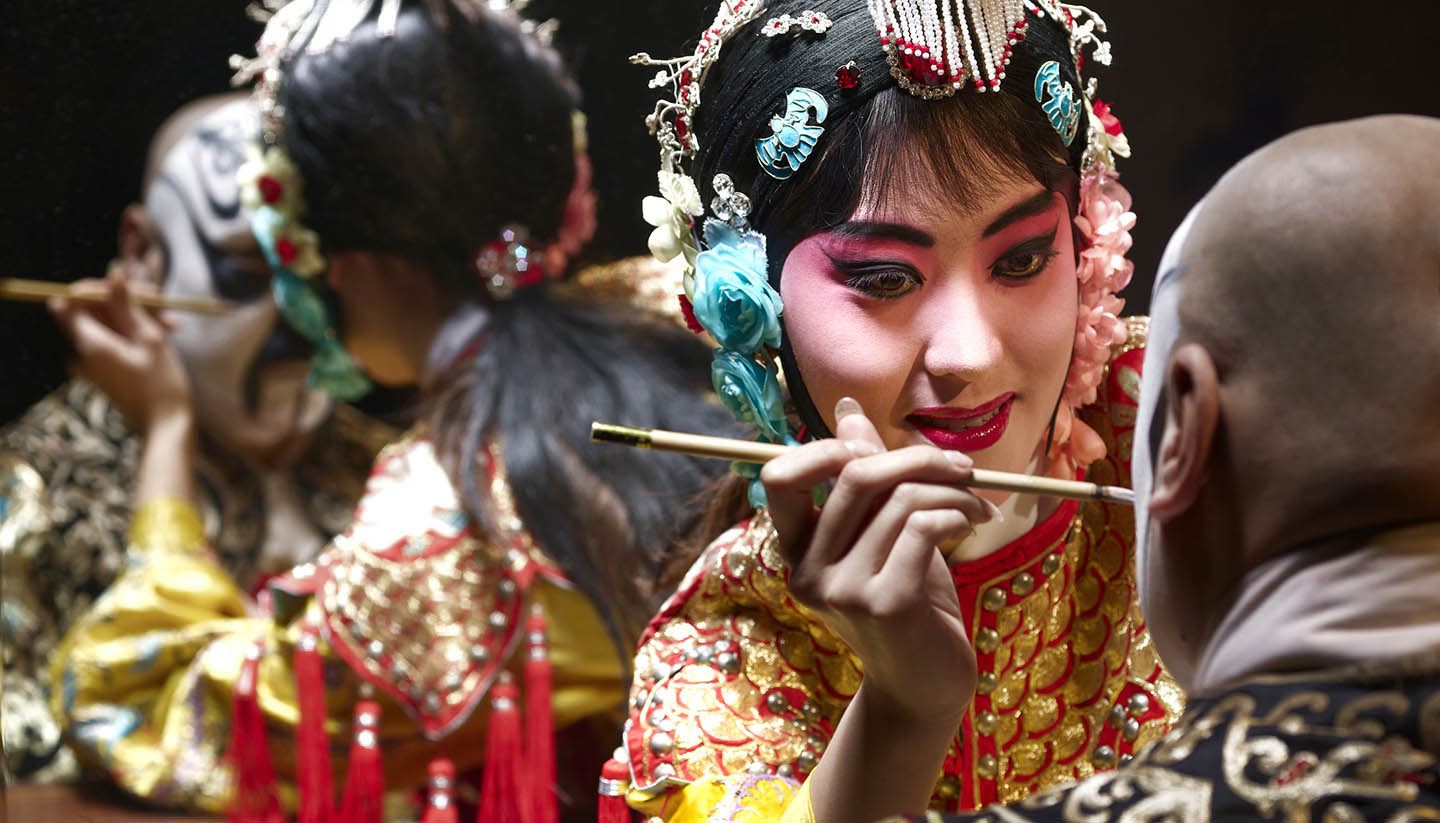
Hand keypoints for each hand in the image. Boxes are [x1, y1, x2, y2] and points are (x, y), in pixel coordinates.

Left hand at [49, 271, 192, 434]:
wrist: (166, 426)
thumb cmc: (161, 384)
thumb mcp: (149, 338)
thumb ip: (126, 303)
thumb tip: (113, 273)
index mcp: (88, 344)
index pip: (71, 301)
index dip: (96, 289)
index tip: (128, 288)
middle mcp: (81, 353)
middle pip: (91, 312)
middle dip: (124, 302)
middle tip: (160, 300)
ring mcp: (90, 364)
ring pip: (106, 326)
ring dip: (135, 318)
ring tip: (171, 322)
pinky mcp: (102, 371)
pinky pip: (111, 342)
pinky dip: (133, 334)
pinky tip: (163, 334)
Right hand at [761, 397, 982, 722]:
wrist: (926, 687)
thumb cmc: (908, 604)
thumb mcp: (884, 535)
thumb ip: (866, 477)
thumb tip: (847, 410)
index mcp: (797, 549)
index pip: (779, 478)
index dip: (826, 448)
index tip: (879, 450)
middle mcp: (808, 570)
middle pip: (854, 475)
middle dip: (916, 458)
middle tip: (961, 467)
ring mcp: (842, 590)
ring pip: (899, 499)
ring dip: (952, 490)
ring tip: (977, 504)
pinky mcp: (884, 604)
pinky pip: (923, 526)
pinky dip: (956, 513)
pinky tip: (973, 524)